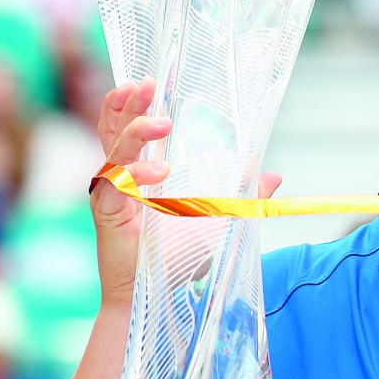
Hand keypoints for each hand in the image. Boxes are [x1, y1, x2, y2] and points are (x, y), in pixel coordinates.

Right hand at [91, 78, 282, 304]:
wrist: (156, 296)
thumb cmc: (178, 260)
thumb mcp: (219, 220)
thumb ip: (242, 195)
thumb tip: (272, 175)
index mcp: (138, 173)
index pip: (128, 128)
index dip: (133, 104)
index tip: (150, 82)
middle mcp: (119, 178)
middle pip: (114, 128)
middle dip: (128, 103)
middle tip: (147, 84)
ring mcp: (110, 194)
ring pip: (113, 149)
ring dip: (135, 131)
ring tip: (161, 122)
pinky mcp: (106, 213)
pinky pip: (116, 184)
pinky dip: (137, 175)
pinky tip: (160, 173)